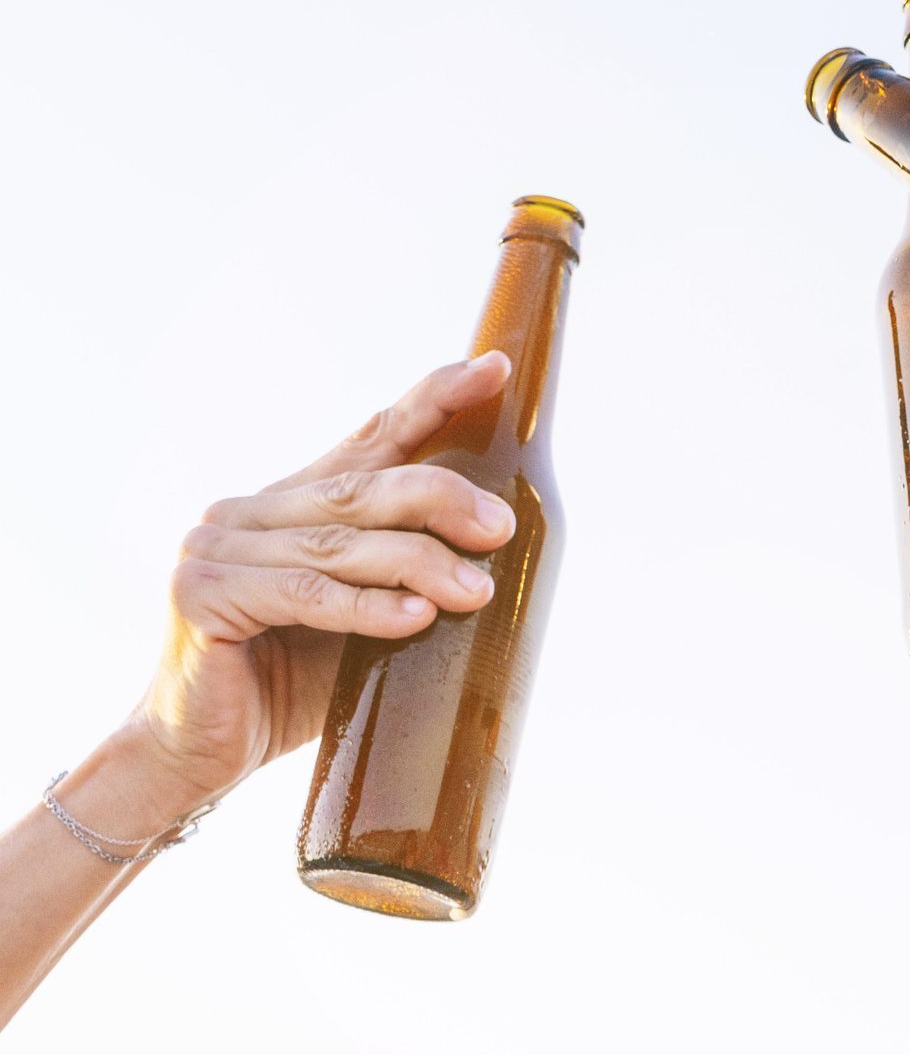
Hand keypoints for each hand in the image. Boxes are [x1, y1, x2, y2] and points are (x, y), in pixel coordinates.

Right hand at [130, 354, 519, 816]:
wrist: (196, 754)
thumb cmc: (292, 685)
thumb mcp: (359, 616)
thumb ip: (400, 572)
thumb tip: (497, 542)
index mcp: (291, 502)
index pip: (371, 439)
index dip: (432, 400)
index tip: (495, 369)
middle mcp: (248, 511)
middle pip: (361, 489)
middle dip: (440, 500)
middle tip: (500, 527)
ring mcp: (216, 549)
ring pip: (339, 545)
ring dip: (418, 563)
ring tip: (477, 590)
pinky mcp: (202, 596)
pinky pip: (304, 596)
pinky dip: (367, 607)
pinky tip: (416, 617)